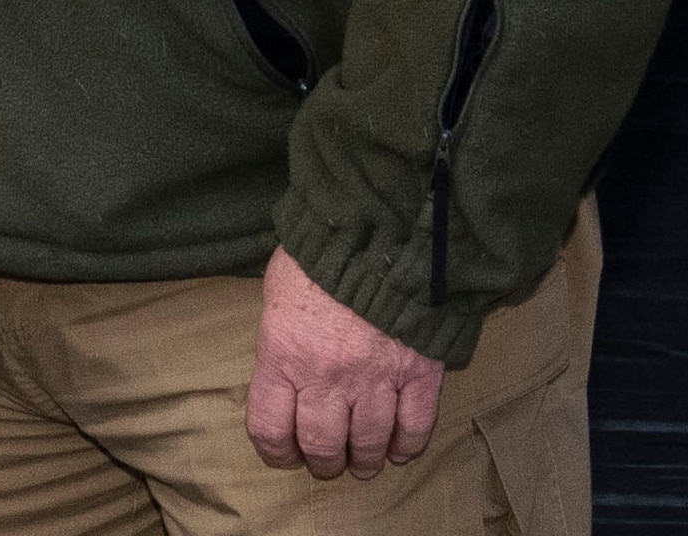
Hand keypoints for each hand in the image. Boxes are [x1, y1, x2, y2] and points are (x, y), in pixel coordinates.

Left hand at [245, 249, 442, 478]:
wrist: (383, 226)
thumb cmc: (322, 252)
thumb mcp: (278, 291)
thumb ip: (280, 339)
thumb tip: (285, 369)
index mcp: (284, 355)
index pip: (269, 430)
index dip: (276, 453)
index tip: (285, 454)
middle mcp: (327, 376)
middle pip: (321, 446)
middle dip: (324, 462)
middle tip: (329, 460)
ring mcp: (375, 377)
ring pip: (368, 444)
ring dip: (365, 461)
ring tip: (364, 462)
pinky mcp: (418, 372)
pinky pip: (414, 426)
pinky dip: (407, 446)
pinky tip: (400, 450)